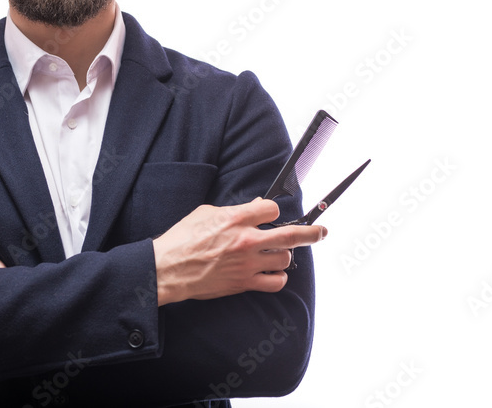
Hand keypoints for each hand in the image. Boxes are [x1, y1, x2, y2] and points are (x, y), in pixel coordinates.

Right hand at [152, 198, 325, 305]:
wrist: (169, 269)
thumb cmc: (182, 239)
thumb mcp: (205, 213)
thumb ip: (233, 210)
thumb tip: (255, 207)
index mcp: (235, 218)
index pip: (272, 209)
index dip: (273, 211)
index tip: (271, 214)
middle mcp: (246, 240)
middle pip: (291, 235)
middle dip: (312, 233)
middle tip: (322, 232)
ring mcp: (247, 263)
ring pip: (285, 258)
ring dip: (283, 255)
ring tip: (276, 254)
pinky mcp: (244, 283)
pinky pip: (275, 282)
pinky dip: (278, 277)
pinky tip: (272, 272)